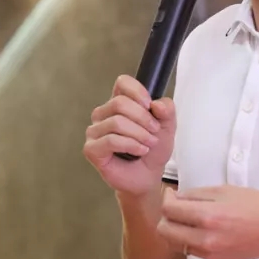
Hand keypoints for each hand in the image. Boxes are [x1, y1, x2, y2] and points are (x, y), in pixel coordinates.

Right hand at [83, 75, 175, 196]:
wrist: (148, 176)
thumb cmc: (153, 149)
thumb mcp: (167, 126)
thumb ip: (167, 110)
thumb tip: (157, 104)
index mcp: (118, 103)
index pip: (122, 83)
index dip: (138, 92)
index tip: (151, 107)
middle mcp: (103, 114)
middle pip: (120, 103)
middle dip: (143, 118)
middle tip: (154, 132)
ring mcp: (94, 131)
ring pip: (116, 122)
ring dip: (139, 134)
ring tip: (149, 144)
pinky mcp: (91, 149)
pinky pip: (110, 140)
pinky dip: (130, 145)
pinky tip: (140, 151)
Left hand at [157, 185, 258, 258]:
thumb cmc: (256, 205)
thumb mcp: (225, 190)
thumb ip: (197, 194)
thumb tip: (176, 197)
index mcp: (207, 216)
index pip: (169, 210)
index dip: (166, 199)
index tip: (171, 193)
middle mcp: (203, 237)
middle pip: (164, 230)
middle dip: (165, 216)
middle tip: (176, 205)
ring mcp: (207, 251)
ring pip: (173, 243)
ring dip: (173, 229)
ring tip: (185, 217)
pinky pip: (187, 249)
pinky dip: (184, 238)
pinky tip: (196, 228)